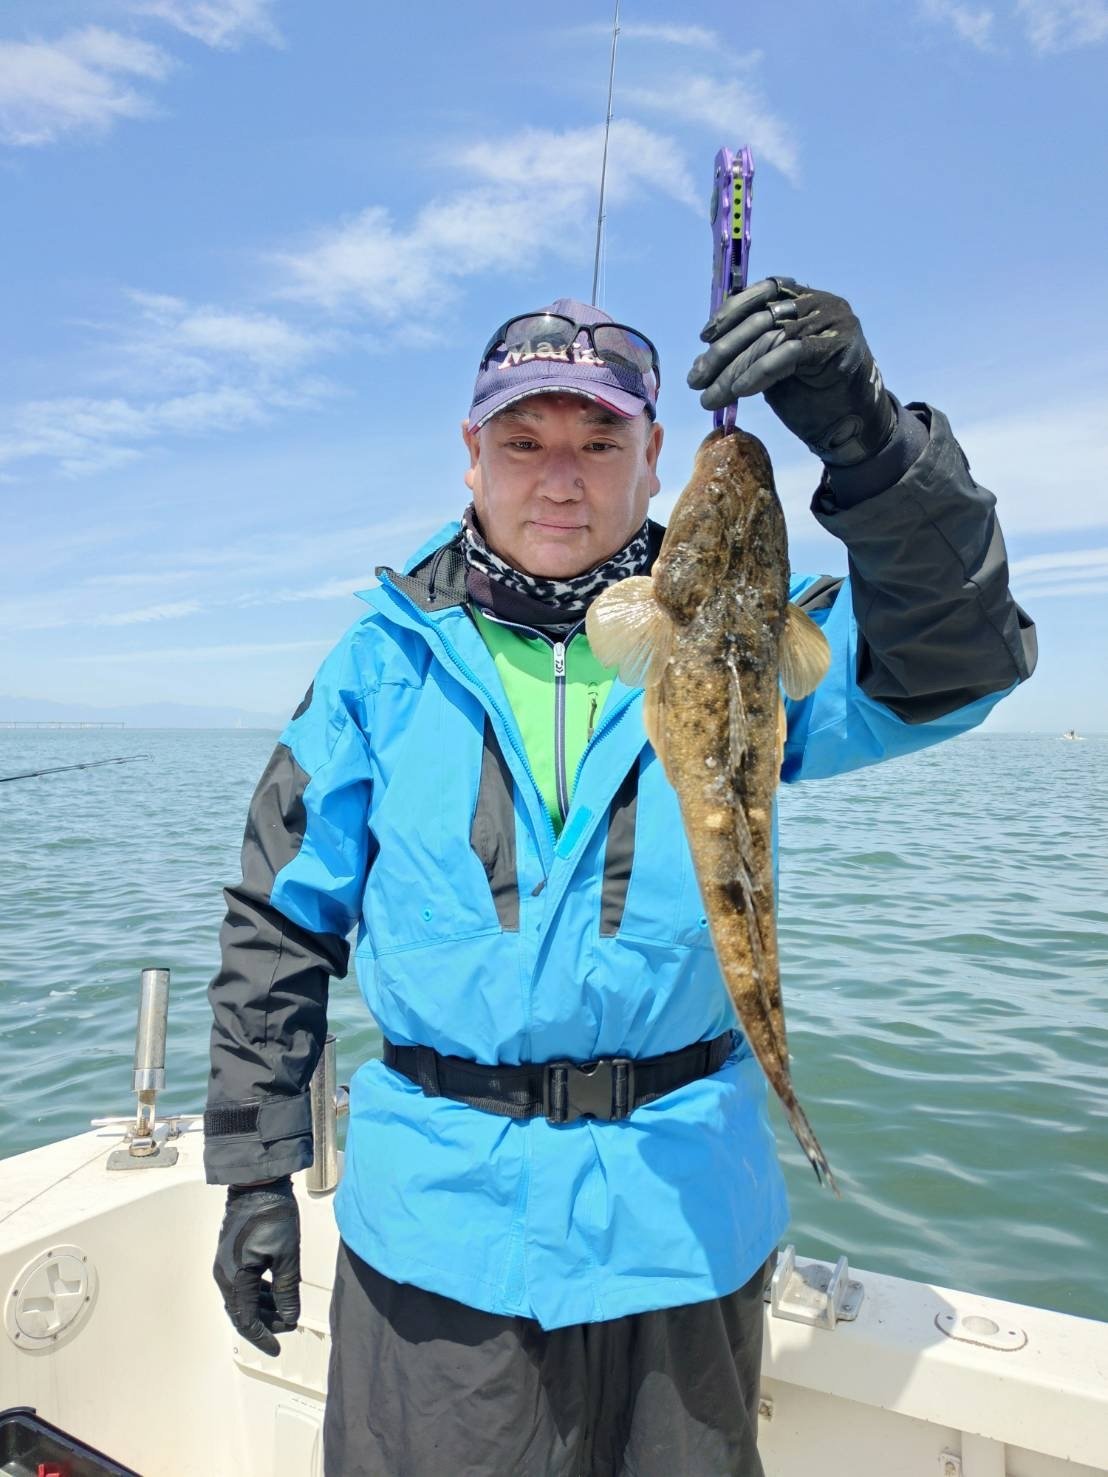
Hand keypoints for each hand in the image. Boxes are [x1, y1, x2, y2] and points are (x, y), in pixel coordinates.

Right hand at [213, 1176, 300, 1356]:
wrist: (258, 1183)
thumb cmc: (273, 1215)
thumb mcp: (286, 1256)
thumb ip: (287, 1291)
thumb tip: (289, 1317)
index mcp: (236, 1278)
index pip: (247, 1320)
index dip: (263, 1336)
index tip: (279, 1346)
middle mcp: (224, 1275)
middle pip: (241, 1312)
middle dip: (263, 1324)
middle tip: (284, 1330)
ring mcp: (225, 1265)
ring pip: (242, 1299)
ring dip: (261, 1309)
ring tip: (283, 1314)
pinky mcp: (230, 1255)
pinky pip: (241, 1284)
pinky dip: (257, 1294)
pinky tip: (273, 1294)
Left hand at [687, 277, 897, 466]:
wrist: (852, 425)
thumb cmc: (812, 396)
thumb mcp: (773, 367)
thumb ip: (750, 352)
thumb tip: (705, 357)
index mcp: (803, 298)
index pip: (762, 292)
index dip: (730, 312)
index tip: (704, 338)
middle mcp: (818, 302)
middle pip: (760, 320)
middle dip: (723, 352)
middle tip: (696, 379)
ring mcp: (831, 320)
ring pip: (770, 338)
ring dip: (734, 370)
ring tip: (710, 396)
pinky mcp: (838, 343)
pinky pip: (790, 353)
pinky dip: (760, 371)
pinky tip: (739, 391)